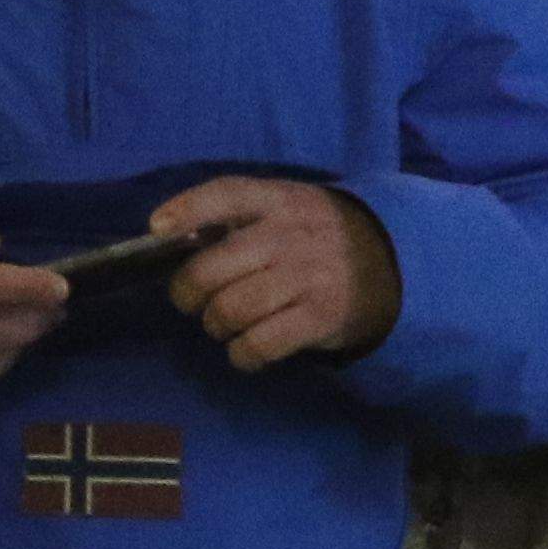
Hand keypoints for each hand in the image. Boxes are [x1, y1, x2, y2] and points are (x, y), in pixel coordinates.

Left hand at [153, 179, 404, 371]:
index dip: (190, 208)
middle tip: (197, 300)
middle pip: (209, 270)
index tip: (157, 227)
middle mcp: (290, 236)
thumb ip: (237, 217)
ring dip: (217, 326)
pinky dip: (243, 355)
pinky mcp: (319, 317)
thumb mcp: (286, 208)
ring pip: (228, 311)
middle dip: (189, 294)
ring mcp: (307, 277)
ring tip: (229, 323)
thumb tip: (165, 237)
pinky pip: (257, 345)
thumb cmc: (314, 235)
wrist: (390, 261)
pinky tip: (250, 348)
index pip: (229, 193)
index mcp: (280, 202)